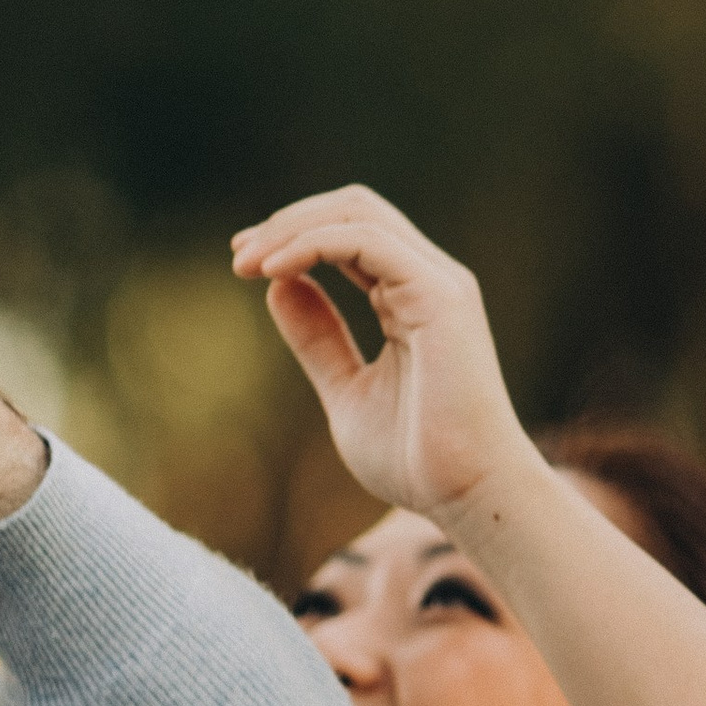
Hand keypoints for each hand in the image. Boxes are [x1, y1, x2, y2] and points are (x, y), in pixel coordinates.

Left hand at [231, 186, 538, 528]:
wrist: (468, 497)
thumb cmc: (418, 459)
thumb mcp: (347, 391)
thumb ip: (318, 340)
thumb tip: (277, 287)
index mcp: (411, 297)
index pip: (351, 234)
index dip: (293, 236)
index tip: (243, 262)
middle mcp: (428, 279)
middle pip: (354, 209)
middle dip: (288, 221)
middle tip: (237, 254)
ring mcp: (438, 283)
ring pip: (359, 214)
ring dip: (292, 229)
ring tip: (246, 262)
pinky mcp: (440, 296)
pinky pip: (367, 241)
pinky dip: (314, 244)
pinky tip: (274, 271)